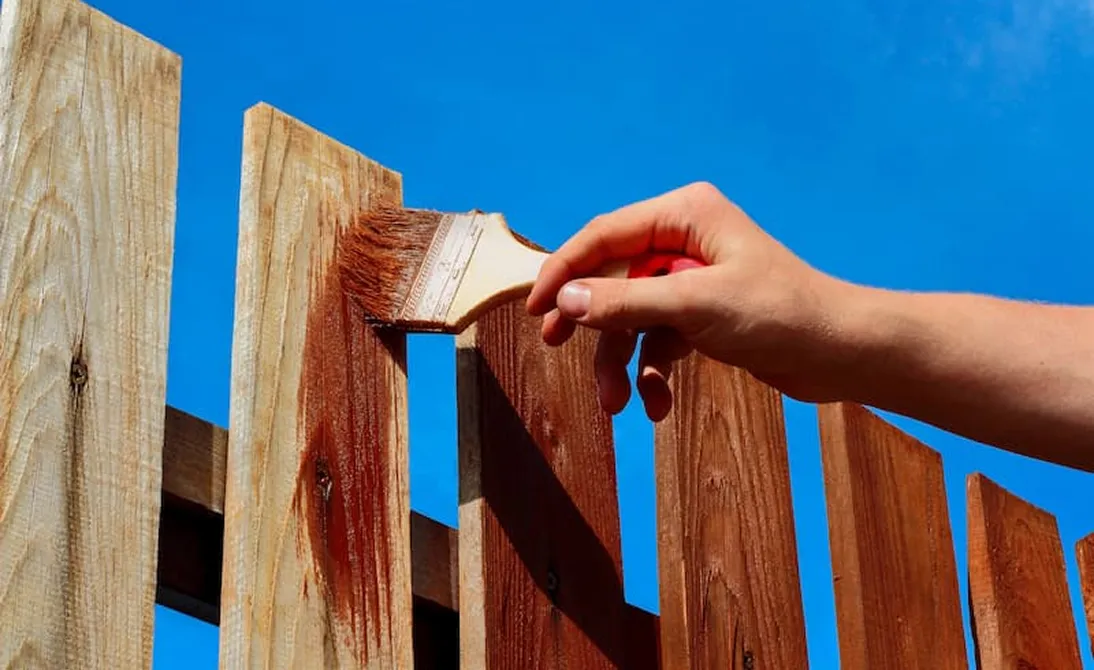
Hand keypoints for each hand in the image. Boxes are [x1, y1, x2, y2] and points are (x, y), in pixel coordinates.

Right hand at [525, 181, 852, 420]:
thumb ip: (626, 300)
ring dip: (621, 360)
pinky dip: (653, 373)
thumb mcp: (694, 305)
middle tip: (557, 346)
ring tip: (616, 404)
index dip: (564, 270)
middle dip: (591, 322)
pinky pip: (659, 341)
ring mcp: (693, 280)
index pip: (604, 236)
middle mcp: (685, 240)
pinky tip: (657, 406)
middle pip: (613, 278)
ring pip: (633, 317)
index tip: (535, 309)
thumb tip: (566, 298)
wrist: (842, 354)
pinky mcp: (703, 316)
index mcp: (684, 215)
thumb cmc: (781, 314)